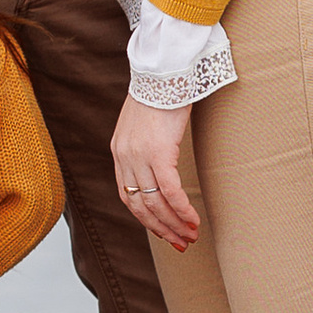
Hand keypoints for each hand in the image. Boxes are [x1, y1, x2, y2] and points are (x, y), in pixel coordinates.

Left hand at [111, 93, 199, 250]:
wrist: (163, 70)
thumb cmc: (160, 92)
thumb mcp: (144, 122)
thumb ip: (145, 143)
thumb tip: (160, 160)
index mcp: (119, 152)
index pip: (128, 197)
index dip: (146, 219)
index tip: (163, 232)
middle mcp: (125, 157)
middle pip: (140, 206)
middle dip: (162, 229)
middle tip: (180, 242)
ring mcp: (139, 156)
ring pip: (155, 203)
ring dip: (174, 224)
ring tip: (191, 236)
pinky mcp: (159, 152)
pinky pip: (170, 191)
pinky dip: (182, 209)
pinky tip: (193, 220)